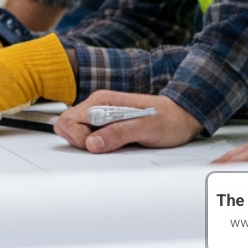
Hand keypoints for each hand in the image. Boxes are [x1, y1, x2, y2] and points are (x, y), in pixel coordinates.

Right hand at [55, 91, 202, 151]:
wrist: (181, 116)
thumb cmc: (168, 119)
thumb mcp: (147, 128)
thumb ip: (118, 134)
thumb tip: (91, 144)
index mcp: (102, 101)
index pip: (69, 120)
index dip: (79, 138)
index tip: (98, 145)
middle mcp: (97, 105)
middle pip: (65, 124)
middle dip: (77, 141)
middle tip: (103, 146)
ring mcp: (100, 114)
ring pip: (73, 131)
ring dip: (85, 143)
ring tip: (110, 145)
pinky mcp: (104, 124)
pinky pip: (86, 135)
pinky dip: (93, 144)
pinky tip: (112, 145)